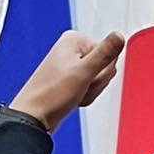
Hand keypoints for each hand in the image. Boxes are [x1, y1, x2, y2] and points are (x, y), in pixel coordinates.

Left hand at [11, 30, 125, 131]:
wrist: (33, 117)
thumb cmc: (51, 95)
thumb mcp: (84, 72)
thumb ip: (105, 54)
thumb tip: (119, 36)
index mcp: (74, 40)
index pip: (110, 54)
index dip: (102, 73)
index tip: (86, 78)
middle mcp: (72, 49)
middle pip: (105, 66)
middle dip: (96, 83)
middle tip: (78, 88)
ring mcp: (70, 64)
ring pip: (98, 79)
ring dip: (90, 91)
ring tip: (73, 94)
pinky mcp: (69, 78)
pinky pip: (89, 87)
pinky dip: (84, 96)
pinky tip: (73, 98)